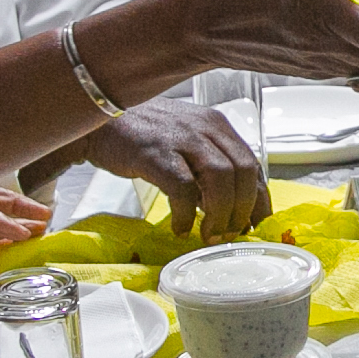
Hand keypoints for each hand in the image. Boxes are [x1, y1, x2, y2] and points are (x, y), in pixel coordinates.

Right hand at [81, 99, 267, 242]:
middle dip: (243, 209)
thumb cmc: (143, 135)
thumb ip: (208, 168)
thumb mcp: (185, 141)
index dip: (259, 199)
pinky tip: (180, 227)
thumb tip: (229, 209)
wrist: (99, 122)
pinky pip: (182, 188)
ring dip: (220, 214)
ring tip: (209, 235)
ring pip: (220, 179)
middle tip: (230, 234)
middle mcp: (205, 128)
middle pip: (243, 172)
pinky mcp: (156, 154)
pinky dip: (186, 213)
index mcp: (216, 125)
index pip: (252, 164)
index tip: (256, 224)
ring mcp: (181, 139)